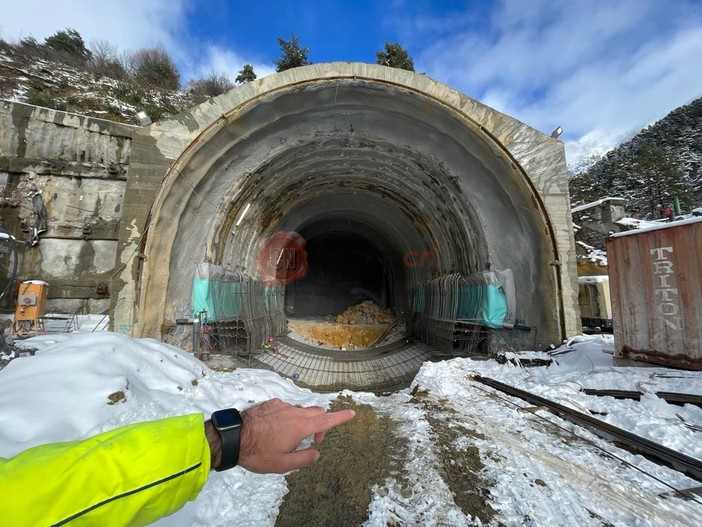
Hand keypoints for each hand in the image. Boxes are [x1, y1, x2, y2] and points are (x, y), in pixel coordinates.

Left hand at [237, 399, 354, 473]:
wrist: (233, 437)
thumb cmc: (258, 453)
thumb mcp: (283, 464)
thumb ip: (304, 458)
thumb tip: (316, 452)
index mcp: (300, 426)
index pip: (327, 420)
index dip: (341, 417)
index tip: (351, 413)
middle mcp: (293, 412)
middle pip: (316, 412)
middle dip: (320, 425)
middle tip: (311, 441)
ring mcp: (281, 405)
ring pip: (300, 410)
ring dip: (303, 422)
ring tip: (288, 438)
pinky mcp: (270, 403)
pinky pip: (286, 408)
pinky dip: (289, 417)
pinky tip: (276, 429)